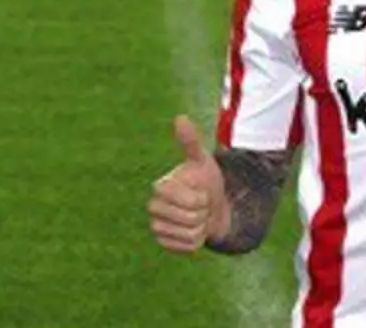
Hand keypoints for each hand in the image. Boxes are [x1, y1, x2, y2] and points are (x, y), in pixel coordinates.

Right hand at [147, 115, 228, 252]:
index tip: (201, 190)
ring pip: (188, 233)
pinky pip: (188, 247)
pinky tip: (196, 230)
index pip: (182, 198)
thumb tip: (180, 118)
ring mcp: (157, 227)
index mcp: (160, 187)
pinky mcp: (165, 243)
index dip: (199, 197)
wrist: (212, 207)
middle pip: (186, 217)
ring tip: (199, 216)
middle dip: (202, 212)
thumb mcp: (203, 161)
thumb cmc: (205, 181)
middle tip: (202, 204)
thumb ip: (191, 141)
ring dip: (202, 226)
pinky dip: (198, 240)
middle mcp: (153, 207)